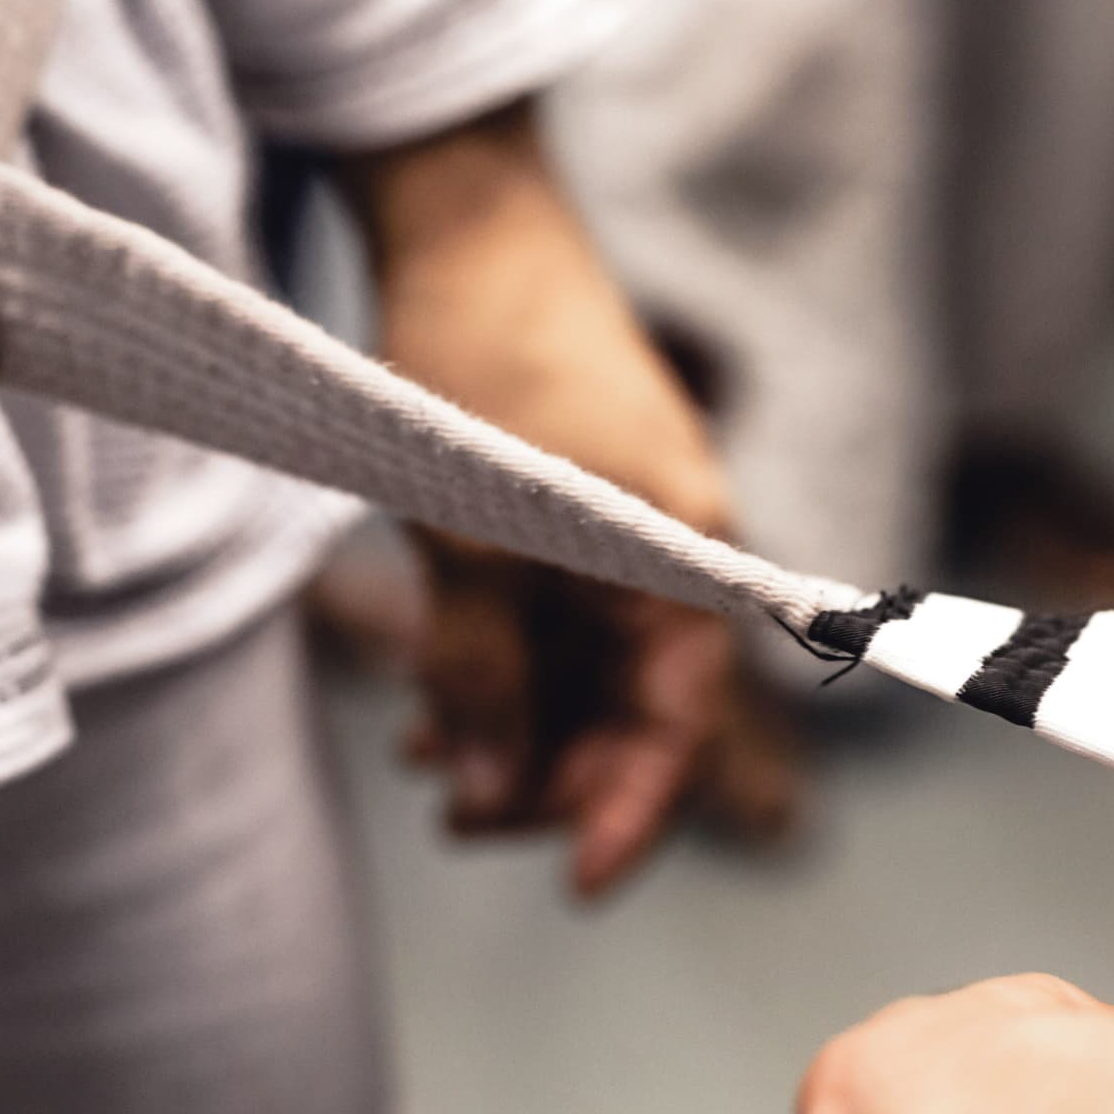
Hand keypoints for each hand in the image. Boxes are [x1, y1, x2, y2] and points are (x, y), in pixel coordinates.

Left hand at [349, 102, 793, 894]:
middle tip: (457, 815)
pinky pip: (547, 627)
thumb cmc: (487, 368)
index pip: (682, 720)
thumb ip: (479, 671)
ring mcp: (620, 545)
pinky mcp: (570, 525)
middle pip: (631, 712)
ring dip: (513, 727)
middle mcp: (670, 565)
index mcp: (688, 564)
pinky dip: (496, 669)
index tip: (573, 885)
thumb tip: (482, 795)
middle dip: (551, 774)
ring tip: (426, 760)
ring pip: (581, 676)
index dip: (633, 811)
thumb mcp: (471, 537)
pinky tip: (428, 698)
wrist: (472, 228)